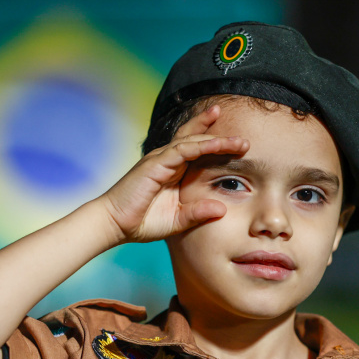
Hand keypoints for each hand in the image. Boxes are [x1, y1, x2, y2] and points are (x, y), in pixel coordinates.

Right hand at [100, 105, 247, 243]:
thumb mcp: (178, 220)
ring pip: (193, 141)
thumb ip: (198, 214)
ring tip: (238, 140)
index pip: (196, 149)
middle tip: (244, 137)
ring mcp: (161, 159)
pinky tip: (217, 145)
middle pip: (196, 138)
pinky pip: (181, 150)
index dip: (214, 141)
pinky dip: (200, 145)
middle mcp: (167, 160)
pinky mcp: (155, 164)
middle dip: (219, 134)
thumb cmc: (142, 221)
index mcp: (173, 170)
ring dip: (216, 139)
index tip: (238, 141)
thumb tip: (222, 209)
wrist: (114, 224)